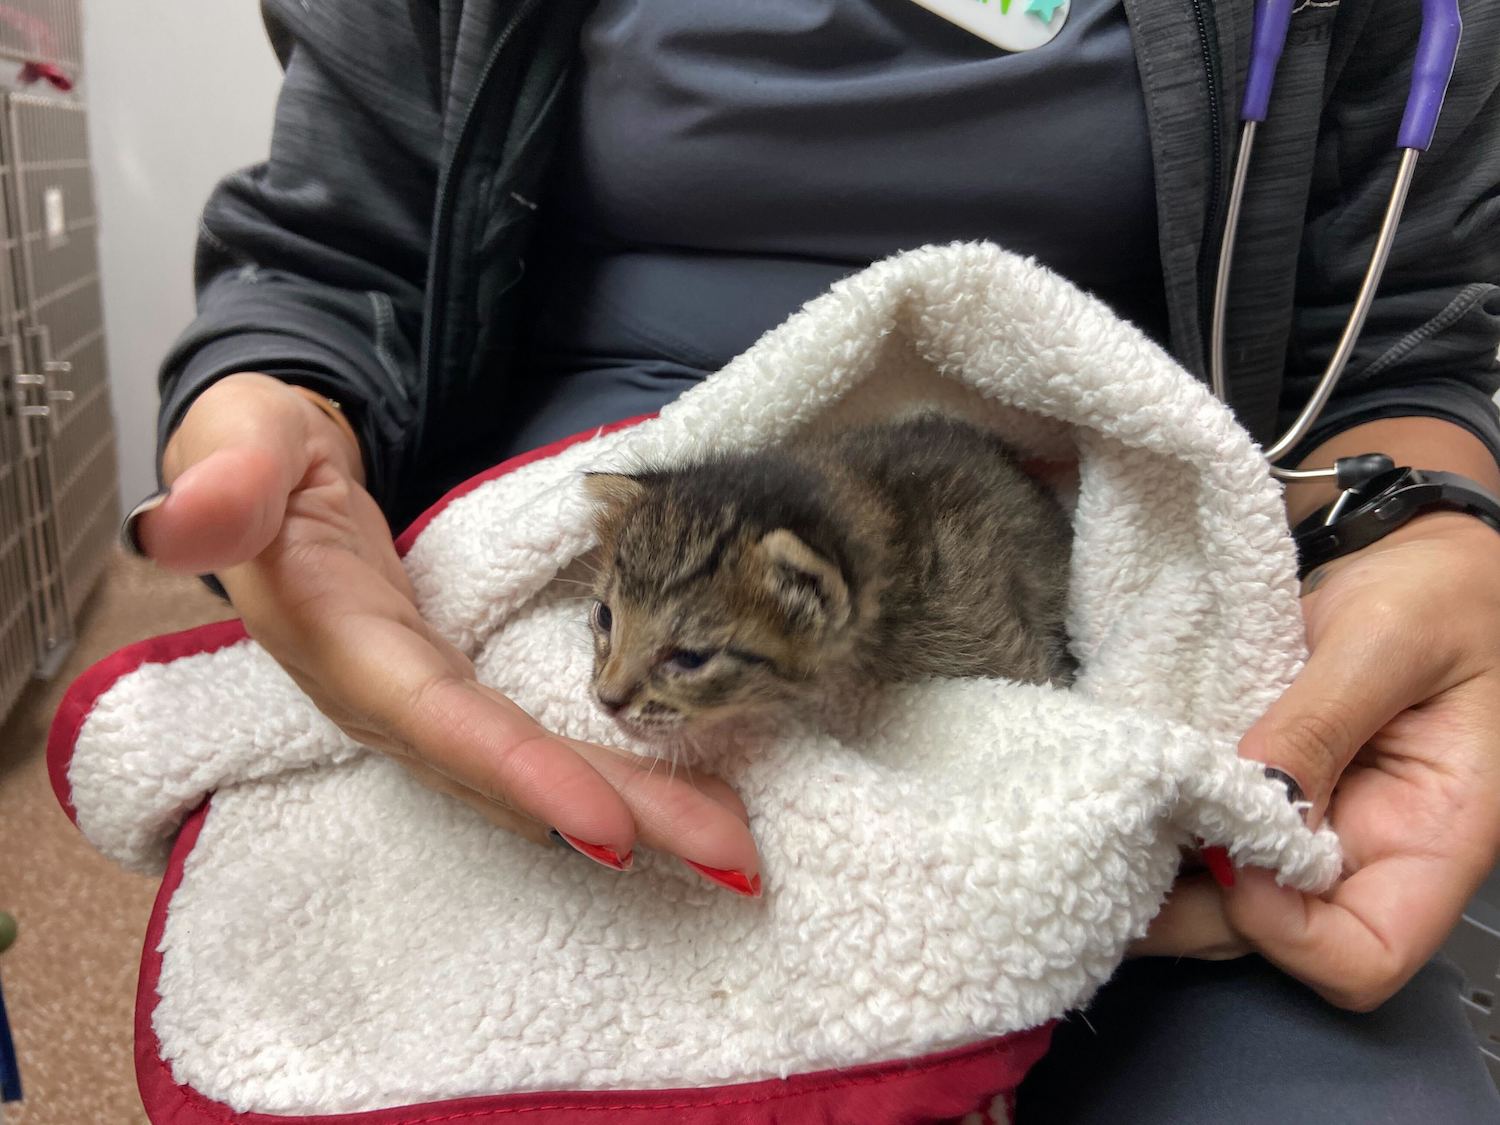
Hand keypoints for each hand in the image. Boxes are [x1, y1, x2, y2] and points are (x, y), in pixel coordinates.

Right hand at [133, 373, 761, 889]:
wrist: (267, 475)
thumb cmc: (260, 457)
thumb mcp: (239, 442)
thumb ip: (225, 479)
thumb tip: (177, 520)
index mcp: (340, 644)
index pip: (439, 722)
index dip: (520, 775)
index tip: (609, 824)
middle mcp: (387, 698)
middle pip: (509, 774)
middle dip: (618, 818)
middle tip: (728, 856)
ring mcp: (424, 708)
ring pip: (532, 779)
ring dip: (634, 817)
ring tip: (732, 849)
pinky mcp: (454, 700)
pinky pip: (535, 756)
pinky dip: (610, 786)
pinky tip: (679, 805)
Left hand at [1136, 512, 1499, 1008]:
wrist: (1418, 553)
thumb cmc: (1438, 590)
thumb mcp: (1386, 641)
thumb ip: (1318, 722)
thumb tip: (1250, 796)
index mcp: (1434, 836)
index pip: (1368, 954)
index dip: (1290, 933)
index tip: (1230, 861)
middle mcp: (1374, 853)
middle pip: (1281, 938)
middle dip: (1196, 912)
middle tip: (1108, 861)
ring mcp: (1319, 829)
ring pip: (1235, 898)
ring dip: (1165, 882)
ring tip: (1096, 841)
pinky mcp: (1274, 797)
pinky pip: (1218, 843)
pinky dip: (1167, 836)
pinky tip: (1118, 807)